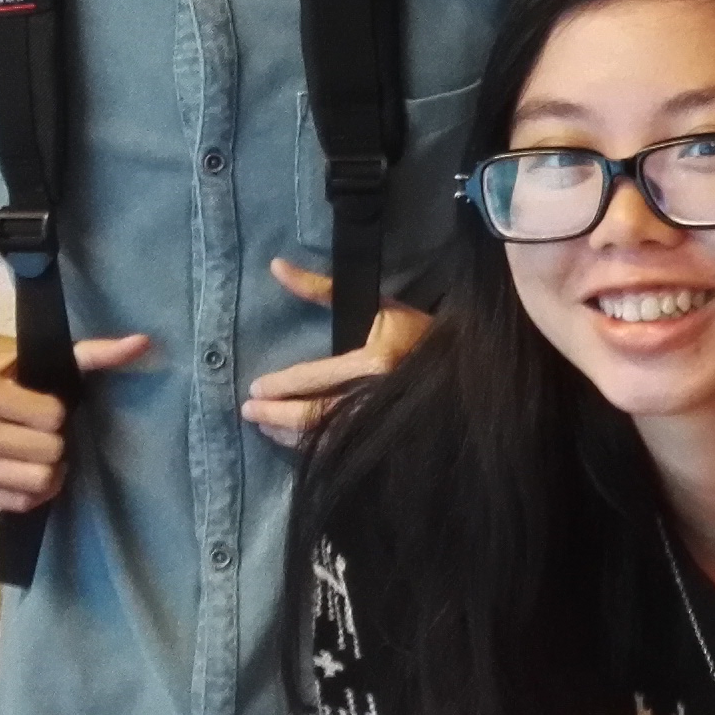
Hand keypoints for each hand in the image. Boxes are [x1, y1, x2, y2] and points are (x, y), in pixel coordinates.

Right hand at [0, 328, 155, 512]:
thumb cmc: (8, 375)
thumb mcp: (45, 361)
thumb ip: (94, 354)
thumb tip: (143, 343)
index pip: (52, 418)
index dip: (58, 413)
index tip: (46, 406)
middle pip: (48, 453)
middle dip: (55, 442)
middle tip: (42, 432)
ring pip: (37, 482)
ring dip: (47, 468)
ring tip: (35, 450)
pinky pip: (20, 503)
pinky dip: (31, 490)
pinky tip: (22, 468)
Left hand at [243, 260, 431, 448]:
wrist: (465, 362)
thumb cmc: (418, 330)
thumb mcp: (376, 304)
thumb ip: (321, 289)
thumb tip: (276, 266)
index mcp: (375, 362)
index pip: (315, 378)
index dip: (281, 385)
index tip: (254, 388)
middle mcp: (378, 396)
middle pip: (314, 414)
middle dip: (276, 414)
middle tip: (248, 412)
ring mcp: (385, 424)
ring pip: (326, 437)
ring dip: (289, 434)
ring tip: (264, 426)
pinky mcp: (389, 440)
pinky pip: (344, 449)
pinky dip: (314, 448)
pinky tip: (296, 441)